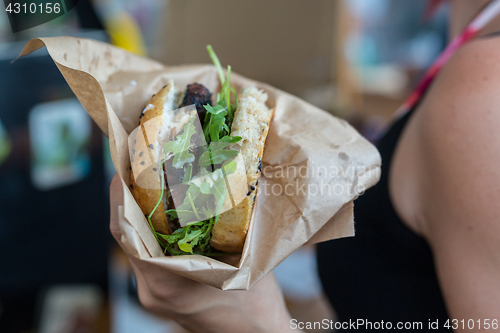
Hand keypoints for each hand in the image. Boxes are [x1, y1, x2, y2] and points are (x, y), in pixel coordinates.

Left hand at [109, 174, 296, 332]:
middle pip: (128, 235)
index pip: (126, 233)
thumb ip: (231, 224)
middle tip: (141, 164)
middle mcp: (150, 289)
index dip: (121, 196)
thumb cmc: (256, 306)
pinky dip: (152, 229)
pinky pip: (147, 253)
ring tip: (152, 180)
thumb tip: (226, 180)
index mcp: (165, 282)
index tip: (124, 165)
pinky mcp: (161, 291)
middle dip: (131, 197)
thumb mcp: (246, 259)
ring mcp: (152, 292)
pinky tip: (167, 210)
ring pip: (136, 244)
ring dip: (141, 212)